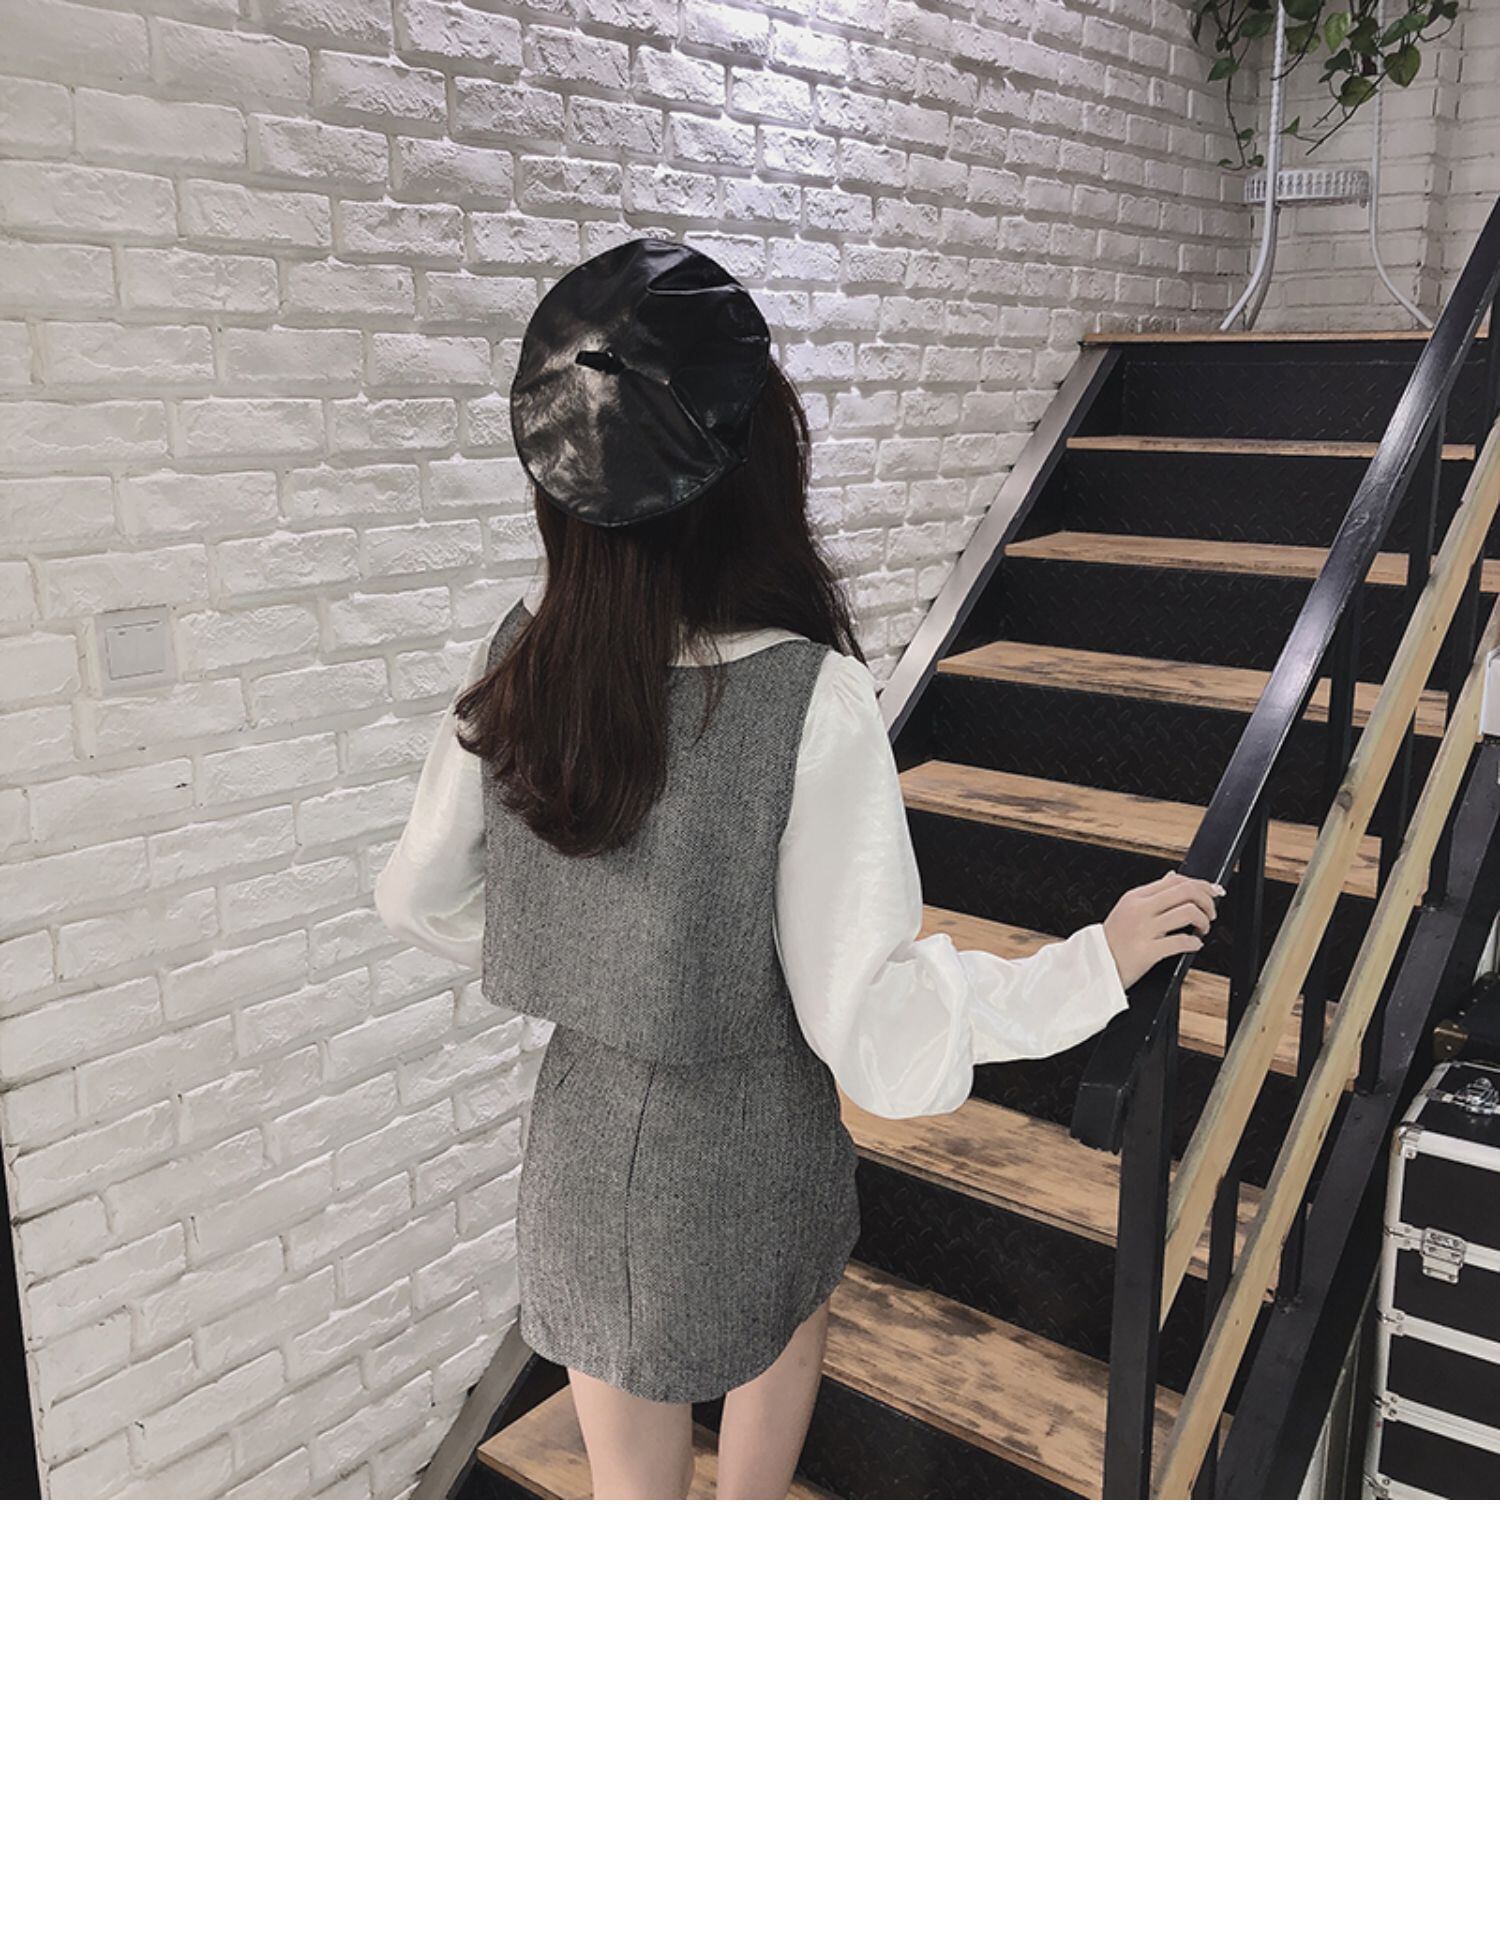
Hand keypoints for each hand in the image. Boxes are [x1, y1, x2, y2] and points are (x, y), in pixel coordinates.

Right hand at [1102, 871, 1224, 989]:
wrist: (1092, 966)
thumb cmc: (1112, 941)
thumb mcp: (1127, 909)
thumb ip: (1151, 894)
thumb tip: (1172, 877)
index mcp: (1136, 897)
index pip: (1176, 880)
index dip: (1201, 885)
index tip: (1213, 892)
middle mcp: (1140, 910)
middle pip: (1186, 892)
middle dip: (1207, 901)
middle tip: (1211, 912)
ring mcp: (1143, 930)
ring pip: (1188, 913)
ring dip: (1204, 921)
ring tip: (1202, 929)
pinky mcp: (1147, 952)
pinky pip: (1181, 942)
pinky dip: (1194, 943)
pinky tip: (1194, 945)